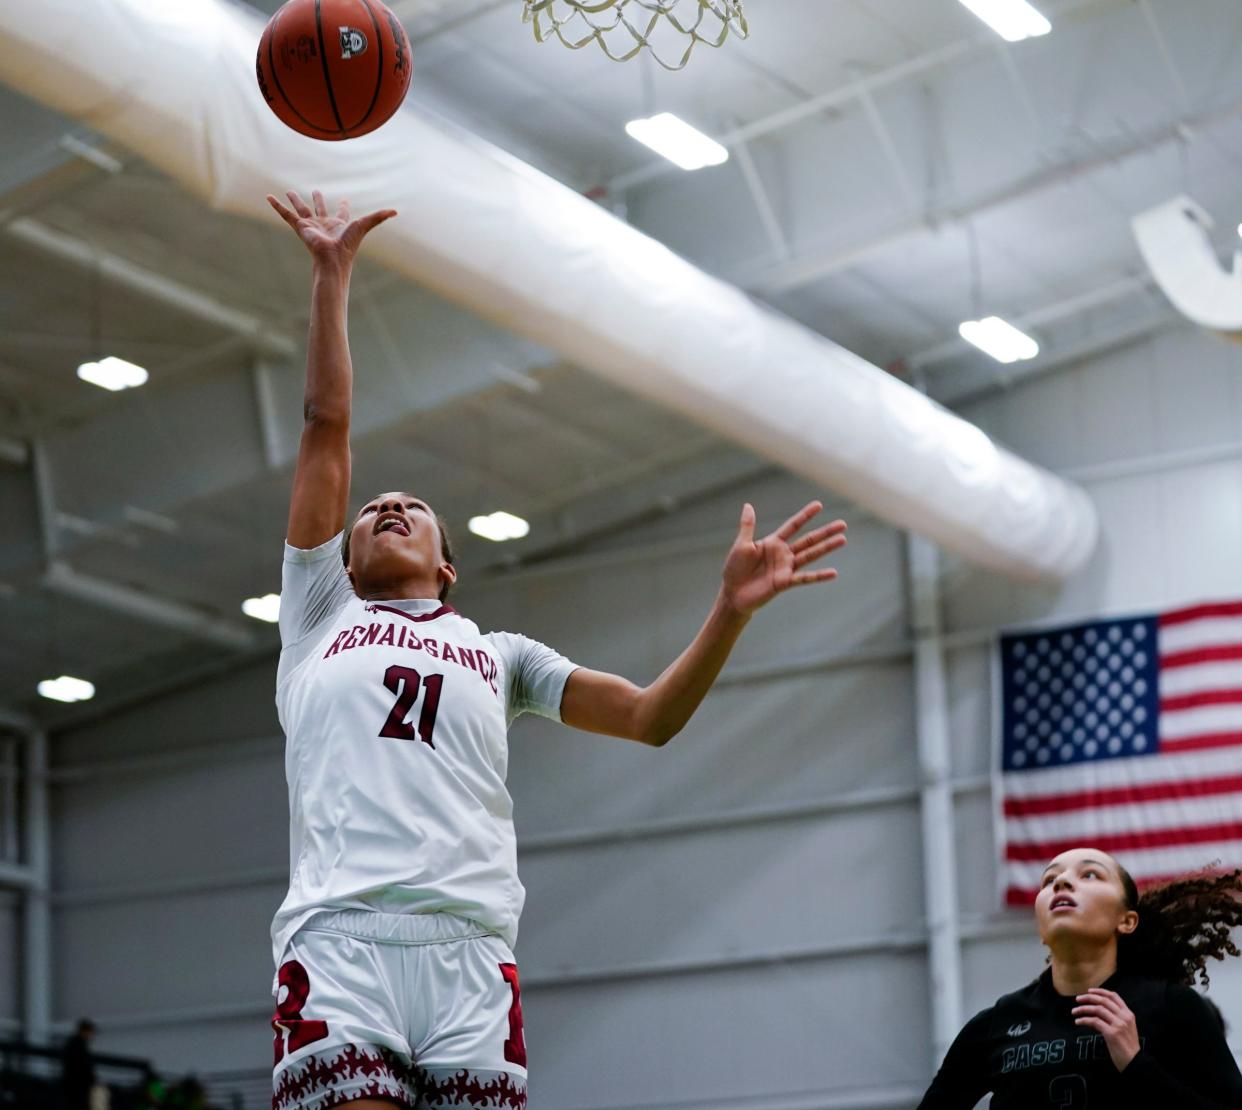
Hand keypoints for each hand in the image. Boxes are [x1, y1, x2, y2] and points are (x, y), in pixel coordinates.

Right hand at [266, 189, 396, 266]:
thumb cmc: (349, 244)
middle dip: (317, 200)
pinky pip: (285, 214)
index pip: (341, 212)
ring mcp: (311, 225)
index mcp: (339, 223)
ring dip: (295, 200)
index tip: (343, 199)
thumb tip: (396, 211)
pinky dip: (277, 206)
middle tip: (315, 190)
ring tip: (289, 190)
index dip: (342, 206)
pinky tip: (268, 197)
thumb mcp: (365, 225)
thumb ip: (379, 217)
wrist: (332, 258)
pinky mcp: (299, 227)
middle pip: (319, 208)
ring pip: (301, 209)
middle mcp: (324, 224)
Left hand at [719, 501, 846, 616]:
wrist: (732, 593)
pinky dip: (819, 576)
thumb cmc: (735, 569)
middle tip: (843, 524)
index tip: (819, 505)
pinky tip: (834, 572)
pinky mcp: (785, 582)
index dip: (805, 515)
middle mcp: (783, 554)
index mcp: (773, 543)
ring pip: (810, 555)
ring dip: (827, 548)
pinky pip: (805, 578)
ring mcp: (786, 568)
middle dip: (825, 532)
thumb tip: (748, 505)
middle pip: (808, 540)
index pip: (793, 526)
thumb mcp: (741, 545)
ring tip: (843, 540)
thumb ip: (748, 526)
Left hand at [1073, 988, 1140, 1071]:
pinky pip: (1094, 1021)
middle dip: (1088, 998)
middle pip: (1103, 1001)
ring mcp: (1118, 1025)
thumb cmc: (1128, 1047)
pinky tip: (1078, 1022)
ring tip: (1074, 1011)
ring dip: (1083, 1009)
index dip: (1100, 991)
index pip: (1114, 996)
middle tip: (1077, 999)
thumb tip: (1096, 1010)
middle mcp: (1124, 1017)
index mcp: (1129, 1014)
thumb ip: (1116, 1018)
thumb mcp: (1126, 1028)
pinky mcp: (1112, 1033)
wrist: (1136, 1063)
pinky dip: (1083, 1020)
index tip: (1089, 991)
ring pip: (1097, 1009)